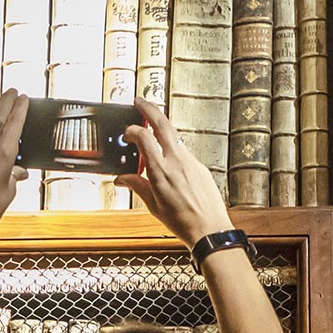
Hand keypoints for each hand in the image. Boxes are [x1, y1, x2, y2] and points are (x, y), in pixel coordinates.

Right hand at [115, 102, 233, 245]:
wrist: (210, 230)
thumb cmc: (183, 222)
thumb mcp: (153, 206)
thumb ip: (137, 186)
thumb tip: (122, 179)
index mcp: (161, 172)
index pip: (144, 137)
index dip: (132, 130)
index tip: (127, 134)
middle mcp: (177, 162)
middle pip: (163, 124)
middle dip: (149, 108)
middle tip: (139, 102)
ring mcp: (191, 162)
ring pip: (174, 137)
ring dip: (161, 131)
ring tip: (151, 135)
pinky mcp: (200, 166)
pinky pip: (183, 152)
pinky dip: (172, 150)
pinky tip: (168, 162)